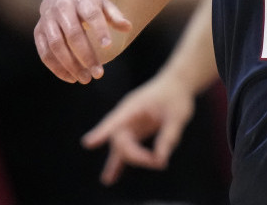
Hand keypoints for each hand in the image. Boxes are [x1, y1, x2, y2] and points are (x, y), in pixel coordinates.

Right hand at [34, 0, 131, 82]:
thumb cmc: (87, 6)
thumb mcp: (103, 6)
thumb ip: (115, 17)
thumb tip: (128, 27)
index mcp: (81, 0)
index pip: (92, 15)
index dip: (100, 30)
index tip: (109, 47)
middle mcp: (62, 9)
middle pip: (73, 34)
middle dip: (86, 55)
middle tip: (99, 74)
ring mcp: (47, 21)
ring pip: (57, 45)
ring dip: (71, 65)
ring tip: (85, 79)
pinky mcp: (38, 32)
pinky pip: (45, 53)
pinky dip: (57, 68)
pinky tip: (71, 78)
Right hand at [81, 72, 195, 185]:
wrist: (175, 86)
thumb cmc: (176, 97)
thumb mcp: (178, 116)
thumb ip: (169, 137)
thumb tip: (160, 160)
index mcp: (134, 106)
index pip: (115, 120)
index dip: (102, 132)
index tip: (88, 143)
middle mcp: (125, 116)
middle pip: (121, 141)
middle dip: (137, 156)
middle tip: (159, 162)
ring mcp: (127, 125)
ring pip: (120, 148)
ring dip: (118, 164)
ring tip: (108, 180)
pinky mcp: (133, 133)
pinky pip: (124, 151)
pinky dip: (118, 164)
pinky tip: (110, 178)